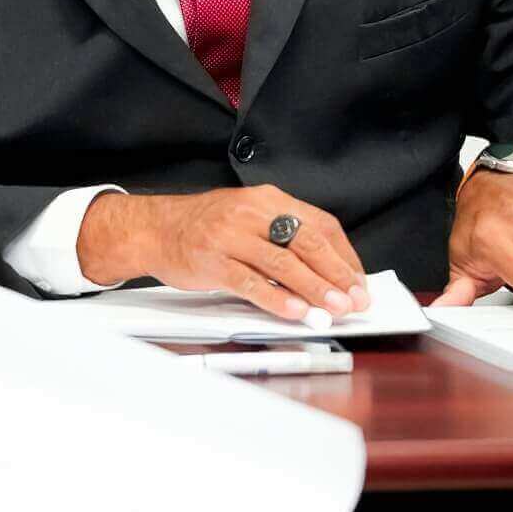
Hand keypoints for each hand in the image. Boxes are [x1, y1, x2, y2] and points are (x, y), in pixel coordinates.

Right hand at [79, 187, 370, 321]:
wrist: (154, 228)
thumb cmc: (204, 228)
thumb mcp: (248, 218)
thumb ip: (283, 238)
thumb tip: (326, 275)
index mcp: (268, 199)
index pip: (320, 225)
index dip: (344, 256)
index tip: (358, 283)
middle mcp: (252, 212)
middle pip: (306, 242)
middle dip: (336, 275)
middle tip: (355, 300)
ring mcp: (231, 235)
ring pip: (283, 263)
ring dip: (314, 289)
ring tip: (333, 310)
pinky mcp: (212, 260)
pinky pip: (251, 282)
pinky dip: (276, 299)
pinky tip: (294, 312)